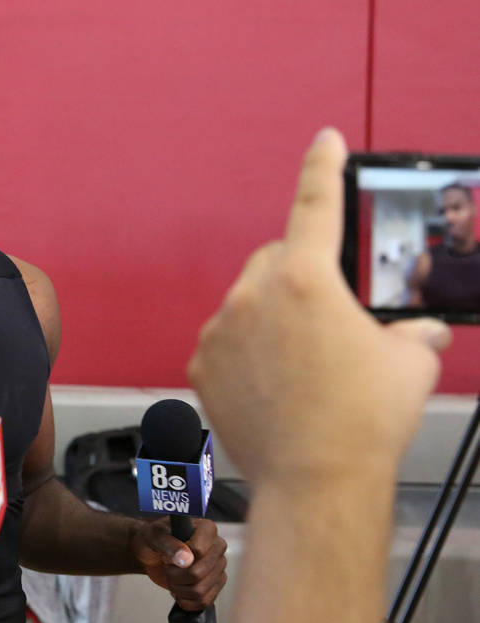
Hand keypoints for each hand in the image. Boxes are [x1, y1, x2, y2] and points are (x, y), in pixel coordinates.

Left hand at [132, 517, 227, 610]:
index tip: (166, 554)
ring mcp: (219, 566)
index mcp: (207, 528)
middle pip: (199, 573)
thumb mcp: (154, 537)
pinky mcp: (216, 584)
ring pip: (201, 590)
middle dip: (175, 576)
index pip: (198, 551)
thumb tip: (187, 559)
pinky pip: (204, 602)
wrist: (152, 553)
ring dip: (179, 589)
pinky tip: (178, 591)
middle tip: (167, 569)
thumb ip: (169, 544)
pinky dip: (186, 601)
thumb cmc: (153, 539)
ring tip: (172, 579)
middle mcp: (218, 546)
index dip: (177, 558)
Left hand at [188, 128, 450, 487]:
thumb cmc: (362, 422)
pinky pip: (225, 339)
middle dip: (299, 277)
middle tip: (326, 321)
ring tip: (301, 367)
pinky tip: (271, 385)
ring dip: (271, 317)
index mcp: (307, 279)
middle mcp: (254, 295)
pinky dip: (246, 349)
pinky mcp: (201, 363)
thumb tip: (421, 331)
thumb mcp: (410, 363)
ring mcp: (220, 329)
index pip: (316, 205)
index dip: (322, 168)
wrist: (315, 482)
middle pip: (275, 260)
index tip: (322, 141)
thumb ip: (411, 332)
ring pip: (247, 301)